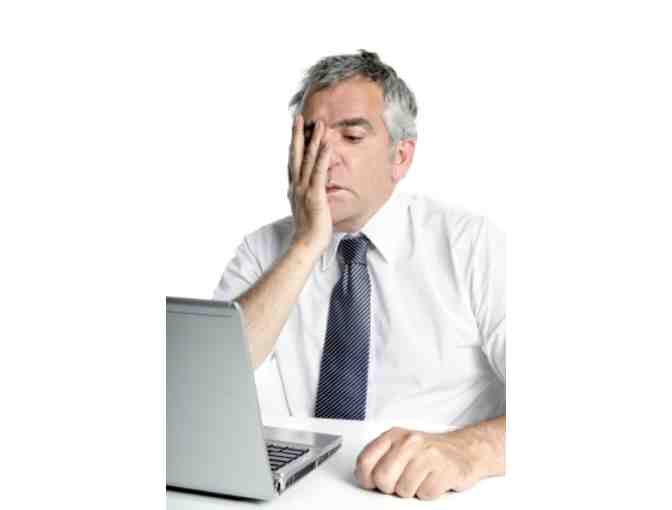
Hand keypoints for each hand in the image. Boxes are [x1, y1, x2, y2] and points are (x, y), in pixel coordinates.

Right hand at [287, 114, 332, 254]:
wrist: (305, 244)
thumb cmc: (308, 230)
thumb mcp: (305, 209)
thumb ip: (306, 197)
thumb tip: (310, 191)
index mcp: (294, 188)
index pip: (292, 161)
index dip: (293, 144)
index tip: (294, 129)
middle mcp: (296, 185)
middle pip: (295, 155)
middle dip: (297, 134)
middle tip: (298, 117)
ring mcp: (304, 190)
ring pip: (307, 160)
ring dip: (313, 140)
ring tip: (319, 124)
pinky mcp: (314, 195)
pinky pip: (319, 172)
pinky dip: (322, 157)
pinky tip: (327, 145)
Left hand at [354, 427, 481, 499]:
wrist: (463, 450)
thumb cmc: (428, 452)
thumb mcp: (400, 447)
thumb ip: (380, 459)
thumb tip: (363, 477)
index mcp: (393, 436)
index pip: (365, 460)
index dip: (366, 478)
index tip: (372, 482)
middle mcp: (409, 442)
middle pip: (383, 478)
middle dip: (390, 487)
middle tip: (401, 480)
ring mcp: (428, 454)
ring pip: (403, 490)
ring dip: (412, 490)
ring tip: (421, 478)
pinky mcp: (445, 469)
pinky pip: (425, 494)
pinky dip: (429, 492)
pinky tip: (433, 480)